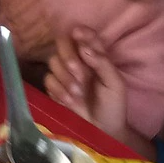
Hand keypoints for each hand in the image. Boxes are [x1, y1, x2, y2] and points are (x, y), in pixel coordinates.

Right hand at [46, 26, 135, 148]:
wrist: (102, 130)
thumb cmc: (113, 104)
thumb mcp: (115, 83)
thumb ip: (102, 62)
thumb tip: (83, 47)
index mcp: (95, 56)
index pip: (85, 35)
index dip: (81, 33)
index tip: (78, 35)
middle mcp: (78, 60)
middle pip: (62, 42)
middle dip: (68, 56)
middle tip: (78, 72)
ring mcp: (65, 74)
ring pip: (53, 62)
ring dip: (65, 78)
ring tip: (78, 93)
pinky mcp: (55, 88)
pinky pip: (48, 80)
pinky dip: (59, 91)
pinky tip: (70, 101)